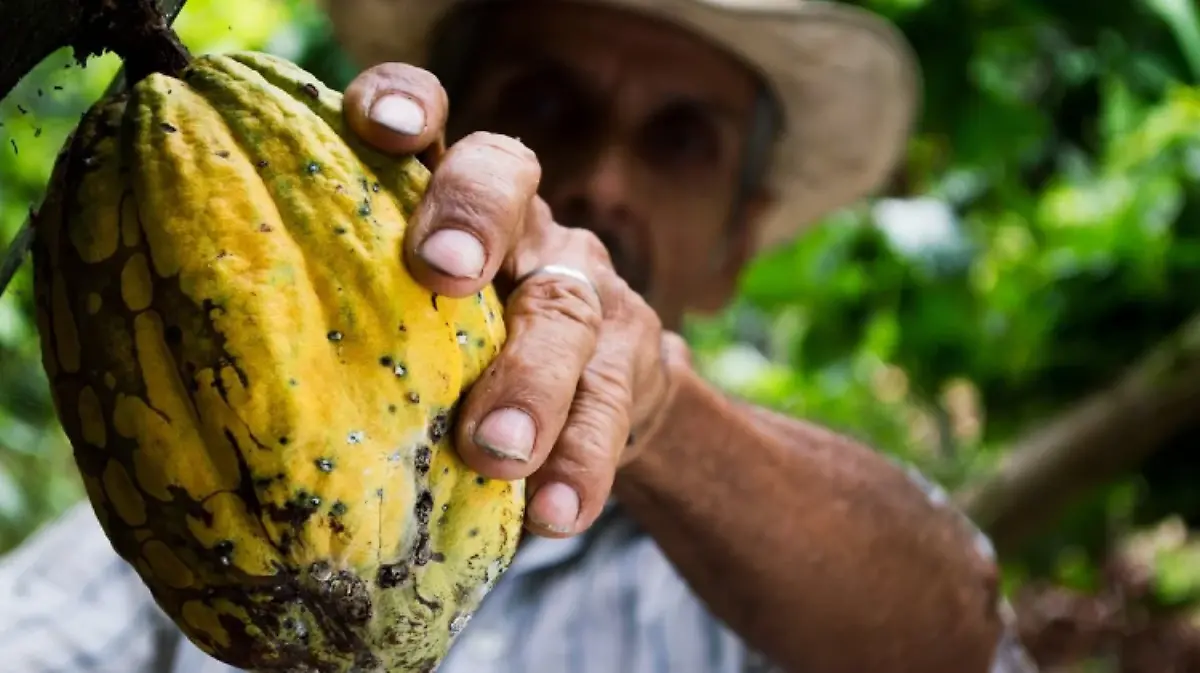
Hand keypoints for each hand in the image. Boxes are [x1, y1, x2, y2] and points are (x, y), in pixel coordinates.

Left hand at [344, 63, 684, 537]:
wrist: (596, 395)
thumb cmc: (459, 356)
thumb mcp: (406, 319)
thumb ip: (348, 314)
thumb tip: (212, 371)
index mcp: (450, 199)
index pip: (433, 119)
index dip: (407, 104)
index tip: (378, 128)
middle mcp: (523, 224)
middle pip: (508, 182)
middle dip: (473, 218)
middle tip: (442, 272)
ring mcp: (585, 287)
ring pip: (567, 310)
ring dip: (532, 380)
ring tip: (497, 452)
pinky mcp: (633, 361)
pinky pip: (612, 408)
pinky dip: (582, 463)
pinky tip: (556, 514)